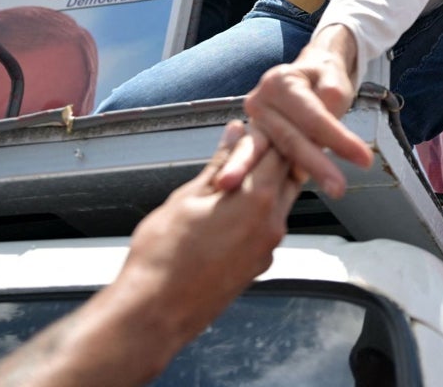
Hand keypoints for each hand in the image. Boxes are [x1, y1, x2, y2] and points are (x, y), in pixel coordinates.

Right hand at [115, 121, 301, 351]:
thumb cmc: (162, 256)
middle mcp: (273, 222)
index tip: (250, 129)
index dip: (265, 135)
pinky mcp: (260, 265)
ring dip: (265, 185)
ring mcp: (269, 247)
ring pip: (281, 202)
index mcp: (258, 198)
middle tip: (245, 150)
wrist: (155, 312)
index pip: (278, 150)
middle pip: (287, 175)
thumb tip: (234, 134)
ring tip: (233, 180)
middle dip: (270, 158)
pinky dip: (258, 212)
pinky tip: (230, 212)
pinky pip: (269, 227)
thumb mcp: (187, 198)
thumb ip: (219, 164)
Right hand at [217, 25, 373, 196]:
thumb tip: (320, 133)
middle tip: (339, 188)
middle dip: (315, 165)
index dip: (337, 138)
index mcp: (280, 82)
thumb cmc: (323, 76)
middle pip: (289, 139)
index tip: (364, 158)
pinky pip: (263, 163)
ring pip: (271, 155)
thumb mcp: (334, 79)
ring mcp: (253, 123)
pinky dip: (270, 180)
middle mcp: (259, 102)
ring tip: (276, 202)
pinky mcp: (255, 141)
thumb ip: (330, 101)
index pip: (312, 116)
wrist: (307, 72)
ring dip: (282, 179)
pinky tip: (267, 201)